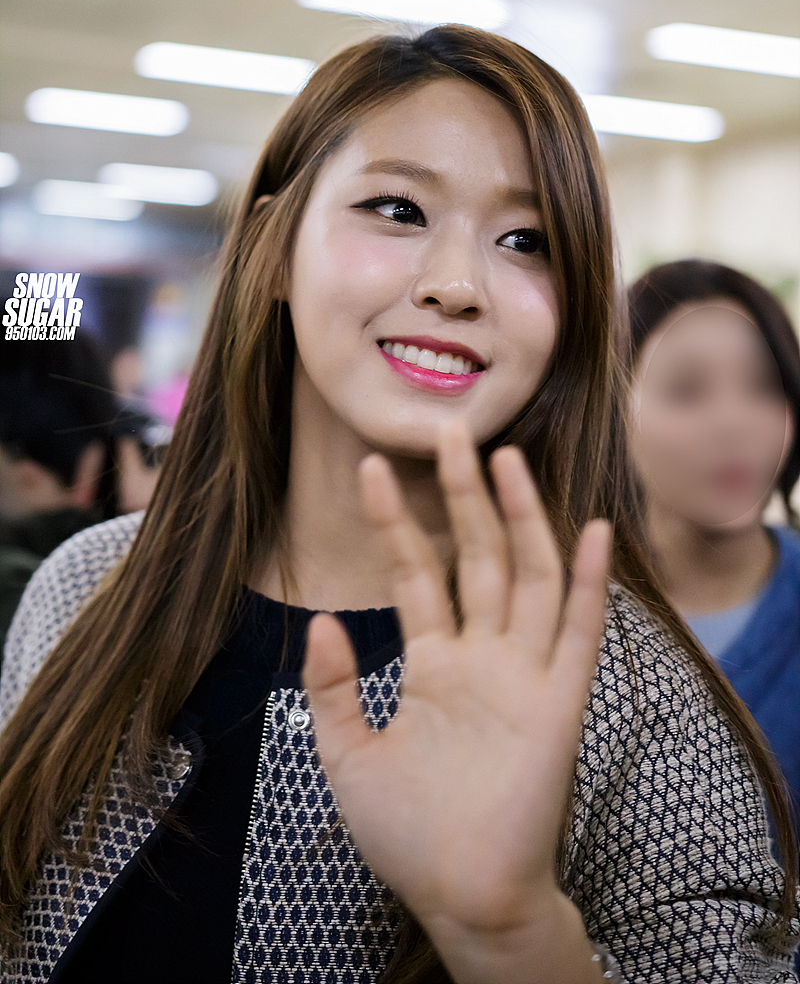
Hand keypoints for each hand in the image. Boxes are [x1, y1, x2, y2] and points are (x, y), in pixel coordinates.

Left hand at [302, 420, 609, 947]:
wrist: (461, 895)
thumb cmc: (407, 833)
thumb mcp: (347, 757)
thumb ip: (332, 688)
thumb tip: (320, 620)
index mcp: (435, 664)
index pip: (415, 575)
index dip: (395, 523)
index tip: (371, 469)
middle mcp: (482, 657)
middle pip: (475, 556)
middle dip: (462, 496)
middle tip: (447, 431)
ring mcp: (523, 674)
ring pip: (526, 576)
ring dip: (519, 516)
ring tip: (503, 457)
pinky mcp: (560, 703)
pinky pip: (578, 633)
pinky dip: (587, 582)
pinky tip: (592, 529)